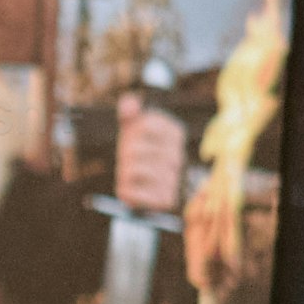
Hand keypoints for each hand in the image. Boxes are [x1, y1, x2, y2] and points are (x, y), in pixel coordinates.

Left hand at [109, 94, 190, 214]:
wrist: (151, 189)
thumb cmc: (141, 153)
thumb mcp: (134, 130)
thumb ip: (130, 114)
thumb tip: (128, 103)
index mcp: (175, 133)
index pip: (145, 125)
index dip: (132, 132)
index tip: (134, 137)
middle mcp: (178, 156)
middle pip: (136, 148)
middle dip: (126, 153)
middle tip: (127, 158)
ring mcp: (173, 179)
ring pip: (135, 170)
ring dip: (125, 171)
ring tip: (130, 173)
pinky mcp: (165, 200)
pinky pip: (133, 191)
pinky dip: (127, 190)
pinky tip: (132, 188)